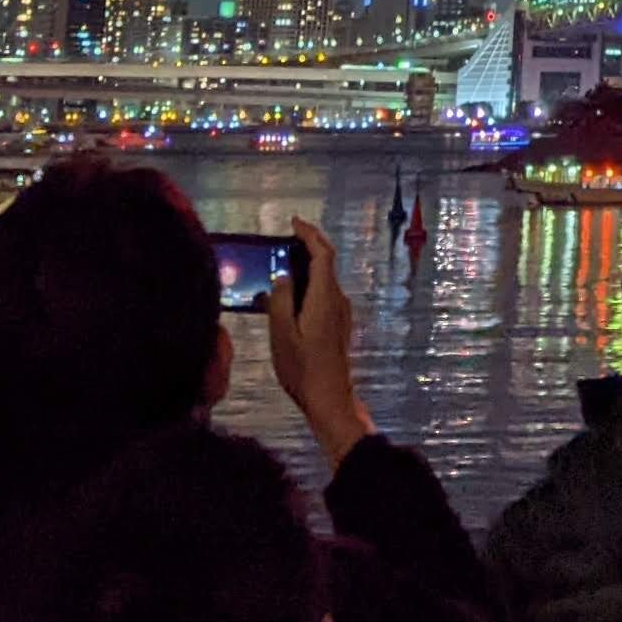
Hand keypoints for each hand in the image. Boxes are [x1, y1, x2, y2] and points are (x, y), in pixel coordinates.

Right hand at [263, 218, 373, 466]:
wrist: (330, 398)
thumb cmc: (303, 369)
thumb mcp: (282, 335)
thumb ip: (280, 301)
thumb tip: (282, 274)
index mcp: (324, 297)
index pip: (323, 254)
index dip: (310, 234)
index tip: (294, 222)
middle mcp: (337, 300)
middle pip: (327, 262)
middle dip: (309, 245)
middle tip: (286, 238)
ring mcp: (341, 313)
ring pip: (325, 278)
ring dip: (308, 265)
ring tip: (282, 264)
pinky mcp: (338, 325)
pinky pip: (324, 292)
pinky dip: (310, 282)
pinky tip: (291, 294)